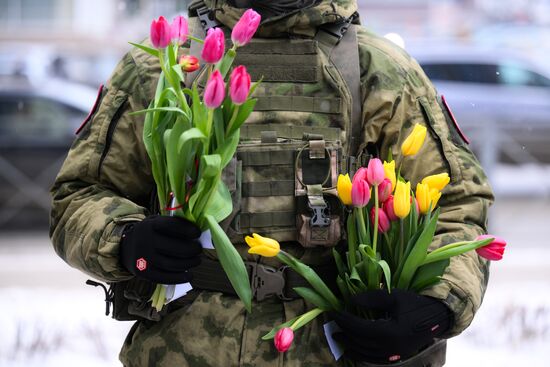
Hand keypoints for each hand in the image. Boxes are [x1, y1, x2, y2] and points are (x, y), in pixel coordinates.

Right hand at [119, 215, 202, 283]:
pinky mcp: (144, 273)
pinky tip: (189, 275)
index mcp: (151, 225)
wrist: (125, 248)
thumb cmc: (149, 233)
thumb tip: (197, 232)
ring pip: (172, 264)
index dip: (187, 230)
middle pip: (175, 248)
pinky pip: (165, 278)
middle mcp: (146, 241)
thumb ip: (173, 224)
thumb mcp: (156, 222)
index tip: (197, 233)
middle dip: (192, 250)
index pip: (172, 226)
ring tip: (196, 261)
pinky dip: (180, 278)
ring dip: (189, 264)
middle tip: (199, 250)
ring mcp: (144, 258)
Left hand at [332, 289, 452, 363]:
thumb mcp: (394, 296)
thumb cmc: (415, 304)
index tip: (333, 313)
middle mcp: (392, 347)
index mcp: (391, 331)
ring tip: (340, 339)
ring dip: (351, 347)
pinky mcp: (398, 356)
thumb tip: (351, 300)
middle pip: (361, 342)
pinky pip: (376, 359)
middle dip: (345, 334)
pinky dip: (363, 355)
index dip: (345, 320)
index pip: (360, 328)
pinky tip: (355, 350)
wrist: (437, 317)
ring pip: (367, 354)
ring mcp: (395, 354)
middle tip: (333, 327)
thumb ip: (372, 298)